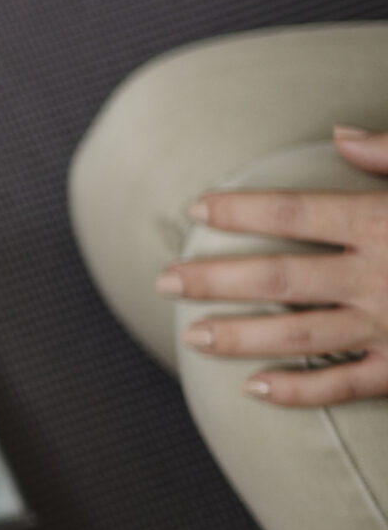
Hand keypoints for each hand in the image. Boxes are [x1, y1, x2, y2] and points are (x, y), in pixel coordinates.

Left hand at [161, 128, 387, 405]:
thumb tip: (342, 137)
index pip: (296, 214)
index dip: (242, 210)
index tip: (198, 208)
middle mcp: (384, 277)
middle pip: (278, 279)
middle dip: (215, 279)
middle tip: (163, 278)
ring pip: (300, 337)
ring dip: (240, 337)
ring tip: (192, 337)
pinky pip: (348, 385)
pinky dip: (300, 392)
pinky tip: (255, 391)